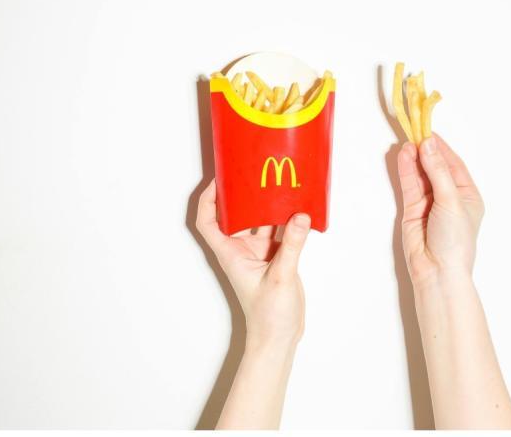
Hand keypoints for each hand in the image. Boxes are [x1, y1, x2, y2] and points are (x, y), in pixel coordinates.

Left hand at [196, 180, 309, 346]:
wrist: (279, 338)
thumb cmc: (268, 315)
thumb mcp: (280, 276)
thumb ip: (291, 244)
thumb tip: (300, 216)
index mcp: (231, 254)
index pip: (209, 222)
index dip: (209, 200)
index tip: (220, 179)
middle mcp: (242, 251)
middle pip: (237, 215)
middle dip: (244, 194)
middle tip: (255, 172)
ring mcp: (260, 254)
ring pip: (261, 222)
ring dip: (268, 205)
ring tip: (278, 182)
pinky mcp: (277, 258)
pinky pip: (280, 232)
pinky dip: (287, 220)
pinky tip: (298, 208)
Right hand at [397, 133, 484, 286]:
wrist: (438, 271)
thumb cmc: (455, 241)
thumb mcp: (451, 201)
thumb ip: (438, 171)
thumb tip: (428, 146)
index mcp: (468, 195)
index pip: (454, 164)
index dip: (441, 147)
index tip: (429, 131)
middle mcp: (449, 197)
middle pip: (436, 167)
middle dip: (426, 150)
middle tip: (415, 131)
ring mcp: (430, 203)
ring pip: (421, 174)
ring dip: (414, 158)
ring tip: (407, 141)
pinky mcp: (413, 209)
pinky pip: (409, 185)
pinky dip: (406, 170)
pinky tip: (403, 156)